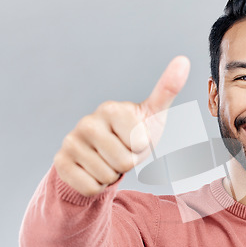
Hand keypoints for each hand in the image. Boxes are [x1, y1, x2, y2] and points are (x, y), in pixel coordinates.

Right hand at [54, 56, 190, 196]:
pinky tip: (94, 170)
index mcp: (111, 109)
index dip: (142, 148)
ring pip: (107, 176)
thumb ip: (168, 90)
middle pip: (124, 162)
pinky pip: (90, 187)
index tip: (135, 139)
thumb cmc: (134, 133)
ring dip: (113, 174)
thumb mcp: (154, 114)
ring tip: (109, 160)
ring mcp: (71, 141)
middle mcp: (87, 122)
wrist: (103, 156)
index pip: (139, 143)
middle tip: (122, 152)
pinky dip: (98, 185)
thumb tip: (183, 60)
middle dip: (128, 163)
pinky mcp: (61, 162)